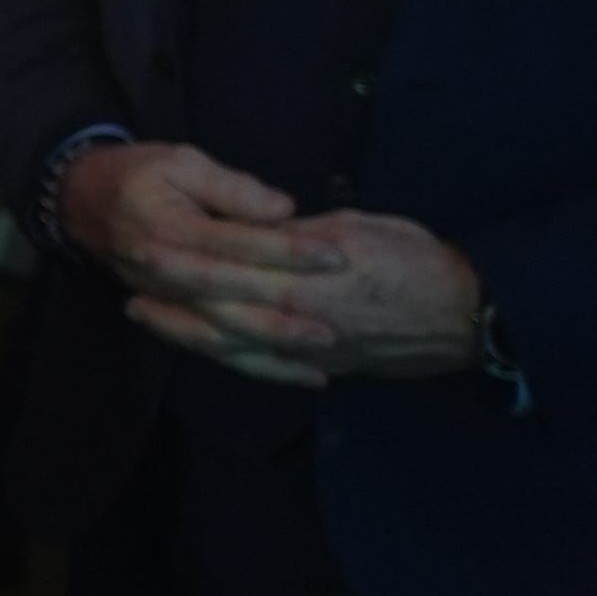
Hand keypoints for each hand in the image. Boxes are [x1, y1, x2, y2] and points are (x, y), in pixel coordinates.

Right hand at [61, 138, 343, 386]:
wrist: (82, 202)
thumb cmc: (139, 175)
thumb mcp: (181, 161)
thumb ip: (231, 187)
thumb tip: (281, 208)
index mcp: (169, 229)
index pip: (236, 243)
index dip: (285, 250)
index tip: (332, 255)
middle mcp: (165, 273)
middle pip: (229, 300)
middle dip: (283, 313)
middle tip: (334, 324)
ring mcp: (165, 301)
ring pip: (222, 336)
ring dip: (271, 351)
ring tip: (321, 359)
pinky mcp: (173, 316)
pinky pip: (215, 349)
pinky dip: (256, 366)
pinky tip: (297, 375)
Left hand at [161, 207, 487, 385]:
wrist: (467, 315)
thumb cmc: (419, 259)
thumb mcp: (358, 226)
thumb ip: (302, 234)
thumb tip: (262, 228)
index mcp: (306, 274)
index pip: (234, 263)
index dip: (188, 254)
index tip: (150, 236)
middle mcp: (299, 317)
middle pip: (220, 310)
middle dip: (170, 297)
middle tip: (129, 281)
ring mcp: (309, 349)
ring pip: (233, 345)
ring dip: (184, 331)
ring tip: (145, 314)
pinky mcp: (325, 368)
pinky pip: (266, 369)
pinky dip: (231, 360)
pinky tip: (206, 350)